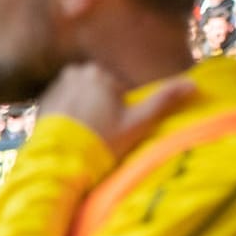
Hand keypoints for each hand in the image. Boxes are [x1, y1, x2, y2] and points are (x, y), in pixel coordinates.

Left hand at [37, 63, 194, 160]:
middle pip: (98, 92)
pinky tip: (69, 138)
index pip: (118, 90)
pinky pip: (62, 110)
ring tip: (83, 138)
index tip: (113, 130)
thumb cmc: (102, 142)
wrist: (60, 162)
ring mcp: (55, 89)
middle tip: (98, 136)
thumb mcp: (139, 122)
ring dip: (83, 116)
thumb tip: (194, 84)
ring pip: (80, 100)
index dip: (120, 113)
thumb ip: (164, 100)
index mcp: (98, 72)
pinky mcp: (41, 105)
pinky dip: (67, 121)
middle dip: (100, 111)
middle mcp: (74, 74)